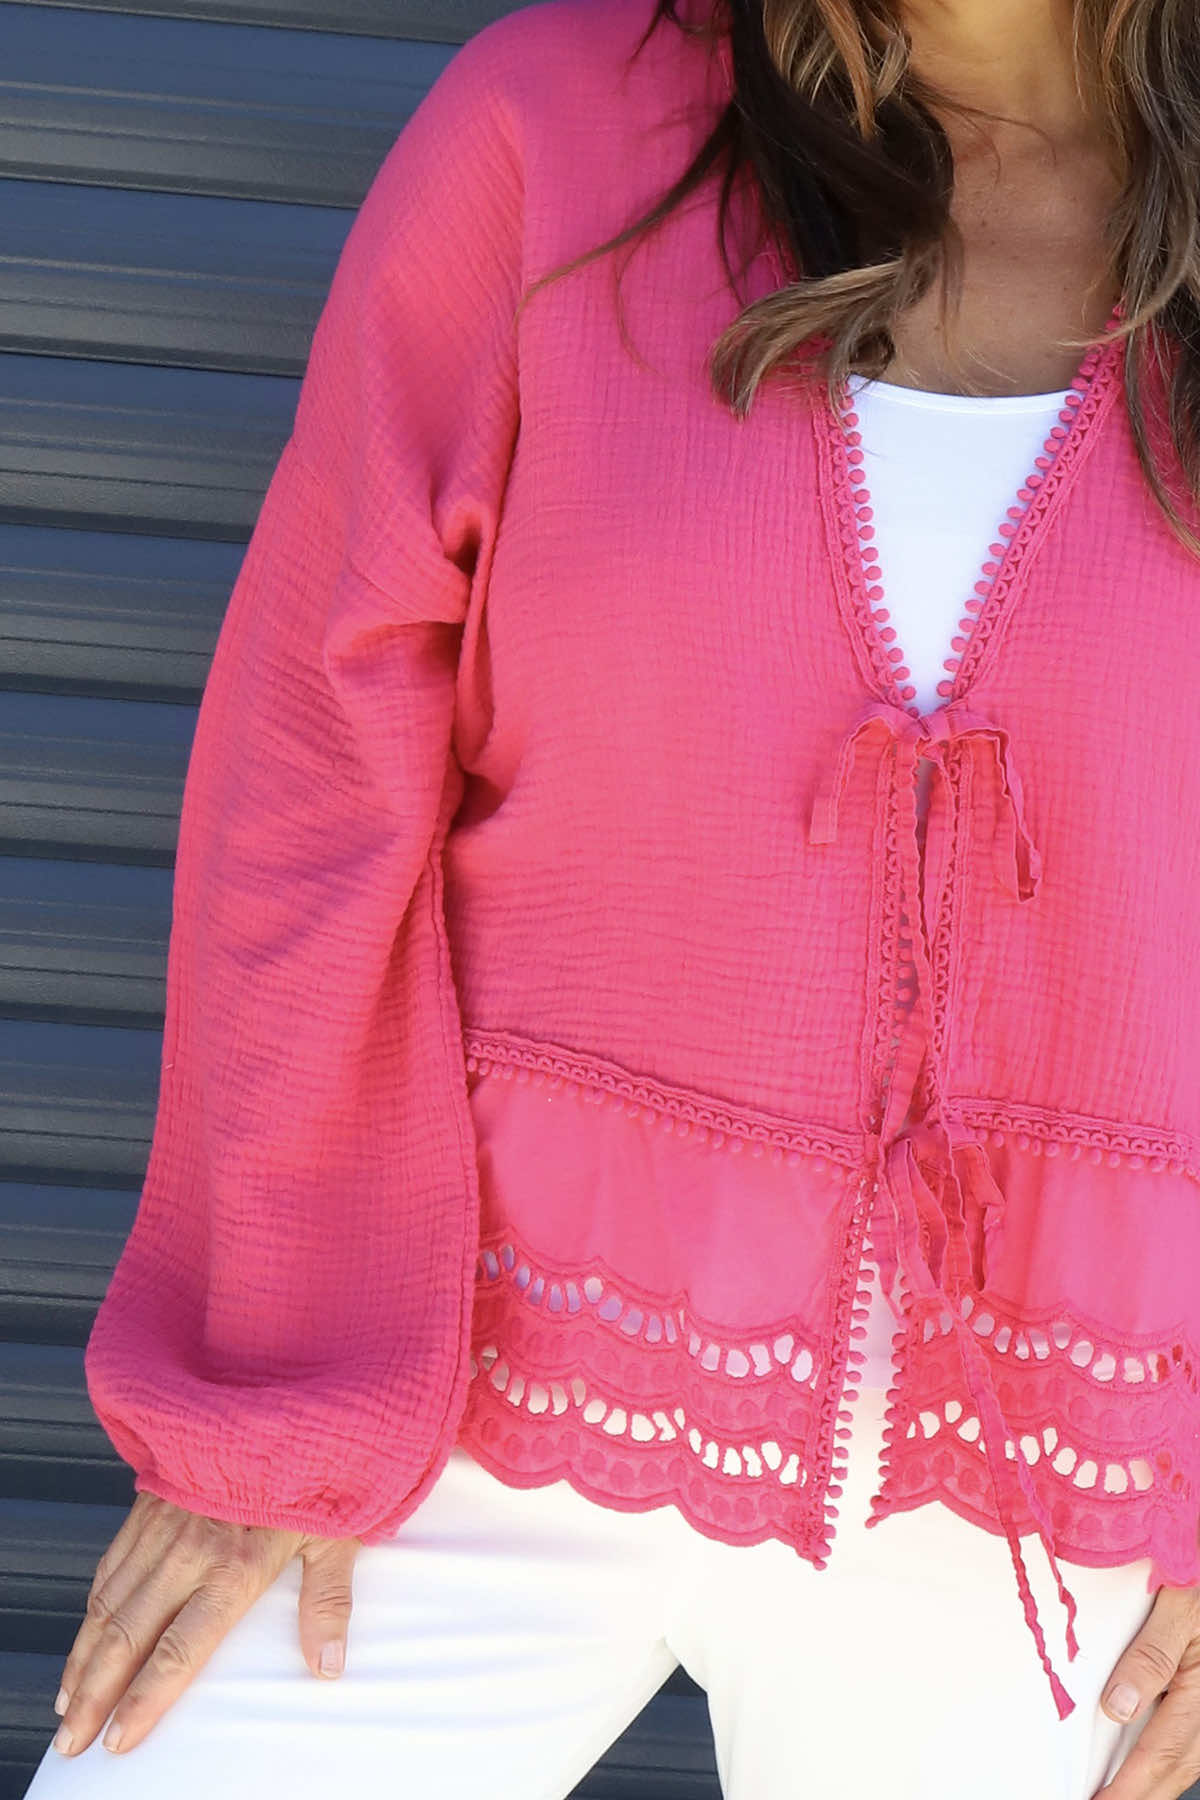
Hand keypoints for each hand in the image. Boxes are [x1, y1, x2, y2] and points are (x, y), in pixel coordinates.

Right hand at [51, 1489, 361, 1757]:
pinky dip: (94, 1605)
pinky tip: (88, 1633)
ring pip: (110, 1602)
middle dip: (94, 1693)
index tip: (119, 1738)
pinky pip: (113, 1562)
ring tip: (68, 1700)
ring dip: (85, 1656)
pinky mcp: (151, 1502)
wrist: (283, 1394)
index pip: (178, 1650)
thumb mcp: (336, 1533)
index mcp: (234, 1565)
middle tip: (73, 1736)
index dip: (144, 1700)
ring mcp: (164, 1525)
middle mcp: (189, 1551)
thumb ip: (327, 1602)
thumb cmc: (317, 1465)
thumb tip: (327, 1667)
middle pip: (128, 1636)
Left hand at [1092, 1582, 1199, 1796]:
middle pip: (1175, 1767)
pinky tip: (1141, 1766)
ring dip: (1151, 1782)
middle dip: (1138, 1795)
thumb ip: (1150, 1655)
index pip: (1161, 1751)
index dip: (1130, 1786)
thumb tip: (1118, 1707)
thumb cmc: (1199, 1578)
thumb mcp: (1176, 1606)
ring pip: (1184, 1760)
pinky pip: (1188, 1743)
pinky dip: (1163, 1760)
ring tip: (1116, 1794)